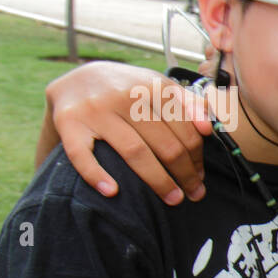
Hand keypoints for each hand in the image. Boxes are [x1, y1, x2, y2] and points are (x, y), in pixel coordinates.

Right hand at [47, 61, 213, 203]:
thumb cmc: (129, 89)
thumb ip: (188, 103)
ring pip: (135, 152)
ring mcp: (95, 110)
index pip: (185, 131)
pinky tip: (113, 192)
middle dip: (185, 174)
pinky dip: (97, 176)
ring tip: (173, 199)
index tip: (200, 176)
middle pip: (165, 144)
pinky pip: (82, 155)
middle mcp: (124, 95)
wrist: (76, 78)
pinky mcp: (69, 123)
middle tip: (194, 194)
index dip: (197, 158)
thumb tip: (208, 128)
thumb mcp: (158, 86)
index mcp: (152, 86)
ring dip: (158, 181)